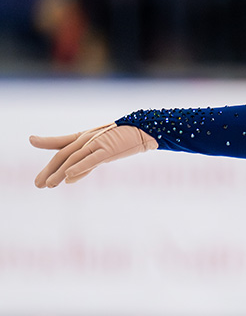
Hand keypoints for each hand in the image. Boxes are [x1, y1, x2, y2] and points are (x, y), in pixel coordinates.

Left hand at [31, 123, 156, 187]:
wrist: (143, 130)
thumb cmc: (123, 139)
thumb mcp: (100, 152)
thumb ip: (84, 165)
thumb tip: (68, 179)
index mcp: (84, 137)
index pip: (61, 142)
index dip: (45, 141)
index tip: (32, 140)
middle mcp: (87, 139)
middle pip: (63, 154)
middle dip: (49, 169)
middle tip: (37, 184)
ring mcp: (97, 143)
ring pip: (73, 159)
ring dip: (59, 172)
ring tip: (48, 185)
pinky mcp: (108, 149)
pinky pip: (91, 159)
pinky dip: (80, 167)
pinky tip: (69, 176)